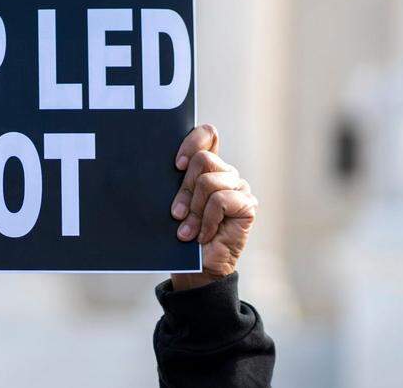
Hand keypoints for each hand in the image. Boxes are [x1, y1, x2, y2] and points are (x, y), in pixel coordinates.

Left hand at [168, 124, 257, 289]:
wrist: (196, 268)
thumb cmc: (181, 233)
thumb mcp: (173, 202)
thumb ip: (174, 181)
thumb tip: (155, 163)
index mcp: (208, 167)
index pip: (208, 134)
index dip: (192, 142)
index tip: (177, 165)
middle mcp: (226, 173)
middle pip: (203, 160)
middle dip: (184, 190)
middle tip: (176, 214)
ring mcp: (239, 188)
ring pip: (209, 181)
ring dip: (194, 210)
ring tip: (188, 231)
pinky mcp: (247, 205)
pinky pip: (221, 200)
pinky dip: (207, 220)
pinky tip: (205, 234)